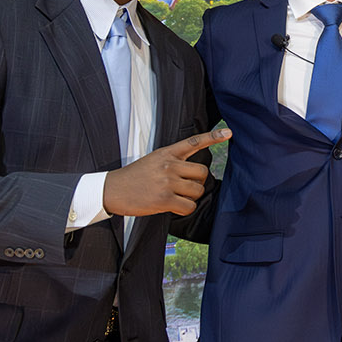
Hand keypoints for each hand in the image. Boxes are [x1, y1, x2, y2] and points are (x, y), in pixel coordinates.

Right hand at [103, 128, 229, 216]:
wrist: (112, 190)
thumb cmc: (134, 177)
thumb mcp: (153, 160)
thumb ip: (172, 161)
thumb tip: (194, 173)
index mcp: (166, 153)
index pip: (193, 141)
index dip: (213, 136)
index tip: (229, 132)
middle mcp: (169, 165)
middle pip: (202, 172)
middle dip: (198, 182)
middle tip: (185, 187)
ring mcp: (167, 182)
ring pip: (197, 190)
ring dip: (191, 197)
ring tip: (176, 197)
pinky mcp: (164, 199)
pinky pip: (189, 206)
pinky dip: (185, 209)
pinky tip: (173, 207)